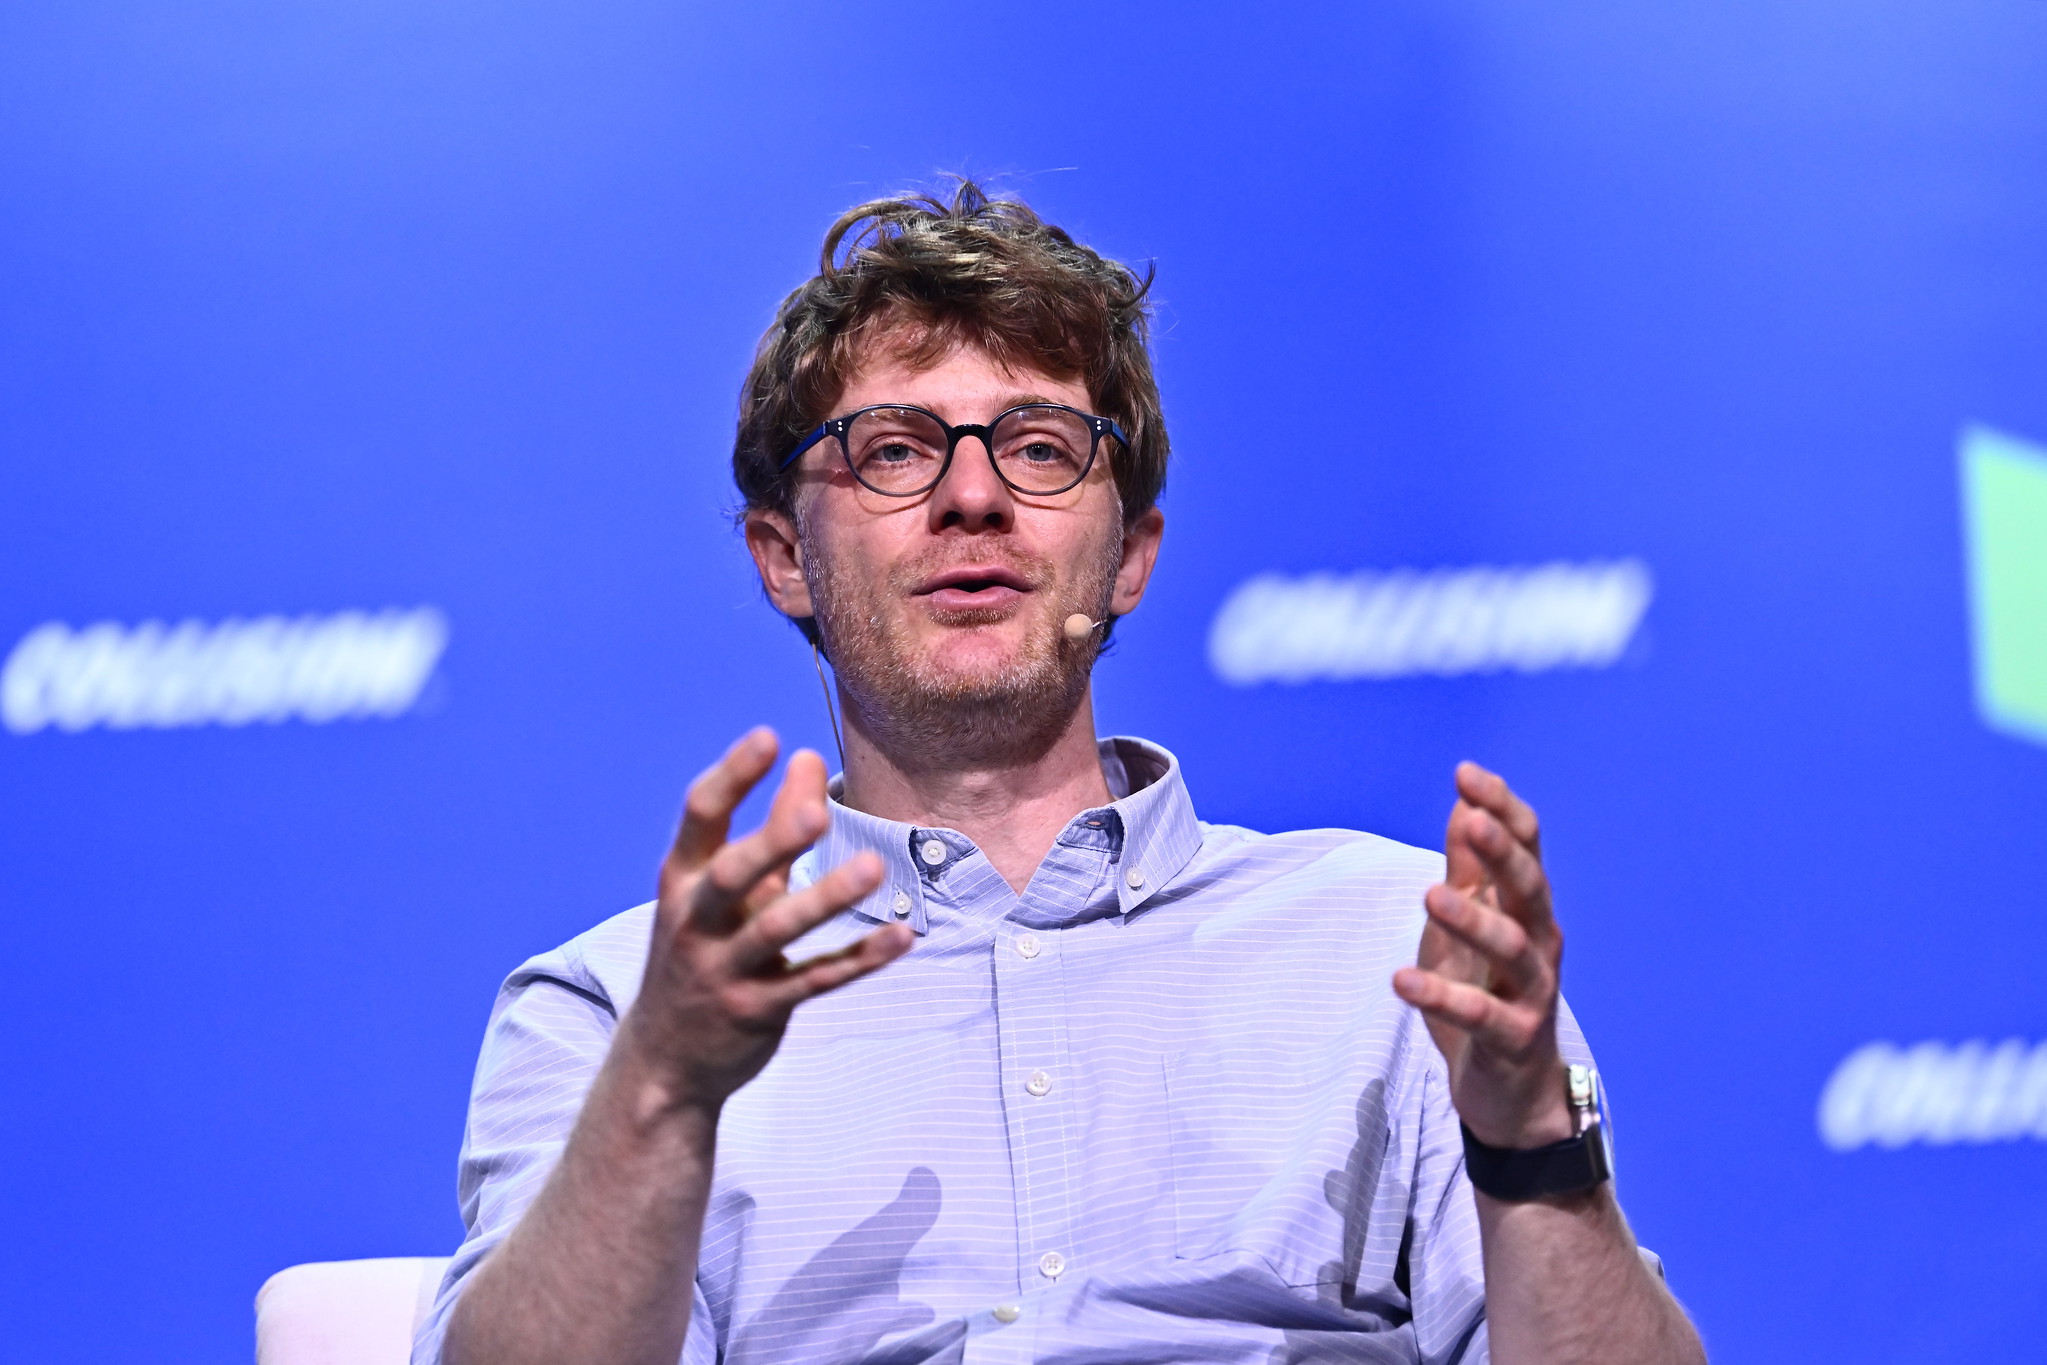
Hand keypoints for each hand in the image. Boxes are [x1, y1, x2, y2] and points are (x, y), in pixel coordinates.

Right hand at [619, 727, 913, 1113]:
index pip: (699, 817)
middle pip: (732, 875)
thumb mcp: (725, 888)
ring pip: (776, 932)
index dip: (732, 776)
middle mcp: (696, 922)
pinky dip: (859, 959)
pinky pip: (815, 981)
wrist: (664, 1058)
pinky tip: (901, 937)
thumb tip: (808, 757)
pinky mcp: (759, 1010)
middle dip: (772, 842)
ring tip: (873, 868)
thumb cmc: (703, 947)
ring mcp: (724, 970)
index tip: (768, 737)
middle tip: (817, 811)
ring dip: (825, 899)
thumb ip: (772, 826)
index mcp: (683, 880)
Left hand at [1392, 762, 1570, 1150]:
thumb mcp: (1469, 927)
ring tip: (1430, 895)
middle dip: (1503, 852)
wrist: (1513, 1095)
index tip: (1466, 773)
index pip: (1526, 848)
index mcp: (1528, 911)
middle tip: (1471, 818)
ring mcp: (1532, 993)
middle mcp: (1539, 944)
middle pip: (1529, 889)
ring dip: (1472, 919)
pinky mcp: (1513, 1039)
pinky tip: (1402, 979)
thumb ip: (1469, 871)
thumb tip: (1463, 807)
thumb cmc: (1489, 995)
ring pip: (1512, 948)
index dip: (1502, 809)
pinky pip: (1481, 1014)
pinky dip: (1442, 996)